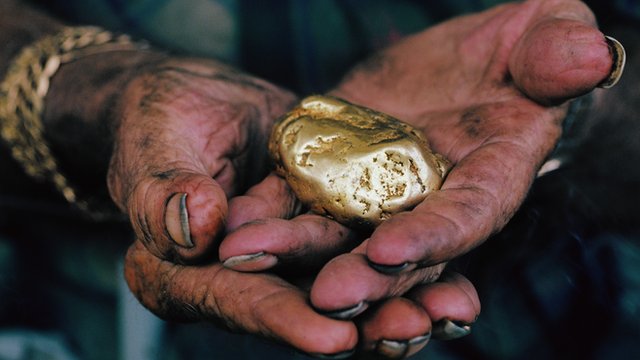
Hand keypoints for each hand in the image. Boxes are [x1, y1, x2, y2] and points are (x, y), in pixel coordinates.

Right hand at [106, 57, 479, 356]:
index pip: (231, 303)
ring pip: (339, 292)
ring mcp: (282, 263)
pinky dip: (405, 267)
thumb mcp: (154, 144)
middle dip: (357, 325)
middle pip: (296, 312)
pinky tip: (453, 281)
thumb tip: (195, 231)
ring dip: (394, 303)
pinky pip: (362, 254)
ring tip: (448, 309)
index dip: (280, 319)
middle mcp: (238, 282)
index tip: (333, 336)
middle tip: (410, 330)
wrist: (199, 103)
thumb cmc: (161, 120)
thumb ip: (164, 189)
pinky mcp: (320, 235)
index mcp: (182, 275)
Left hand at [218, 0, 615, 339]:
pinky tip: (235, 224)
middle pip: (394, 250)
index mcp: (487, 182)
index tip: (392, 249)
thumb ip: (559, 53)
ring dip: (296, 253)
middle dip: (362, 276)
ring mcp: (377, 194)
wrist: (471, 65)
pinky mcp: (335, 171)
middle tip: (325, 297)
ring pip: (336, 233)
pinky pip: (299, 197)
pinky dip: (269, 214)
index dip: (433, 238)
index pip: (465, 219)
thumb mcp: (549, 38)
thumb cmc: (523, 53)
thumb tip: (586, 59)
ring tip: (250, 259)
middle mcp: (428, 203)